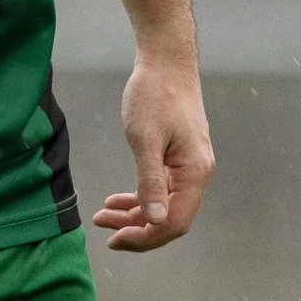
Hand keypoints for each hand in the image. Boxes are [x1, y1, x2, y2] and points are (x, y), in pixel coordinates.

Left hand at [94, 52, 213, 251]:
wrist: (165, 62)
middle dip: (137, 228)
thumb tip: (155, 221)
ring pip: (164, 204)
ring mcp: (188, 166)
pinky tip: (117, 200)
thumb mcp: (145, 139)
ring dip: (135, 214)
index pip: (174, 222)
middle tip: (104, 229)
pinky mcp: (178, 157)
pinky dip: (140, 197)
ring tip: (104, 216)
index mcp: (194, 172)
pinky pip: (161, 188)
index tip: (115, 238)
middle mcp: (197, 174)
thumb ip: (150, 181)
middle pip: (170, 218)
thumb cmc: (154, 95)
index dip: (146, 236)